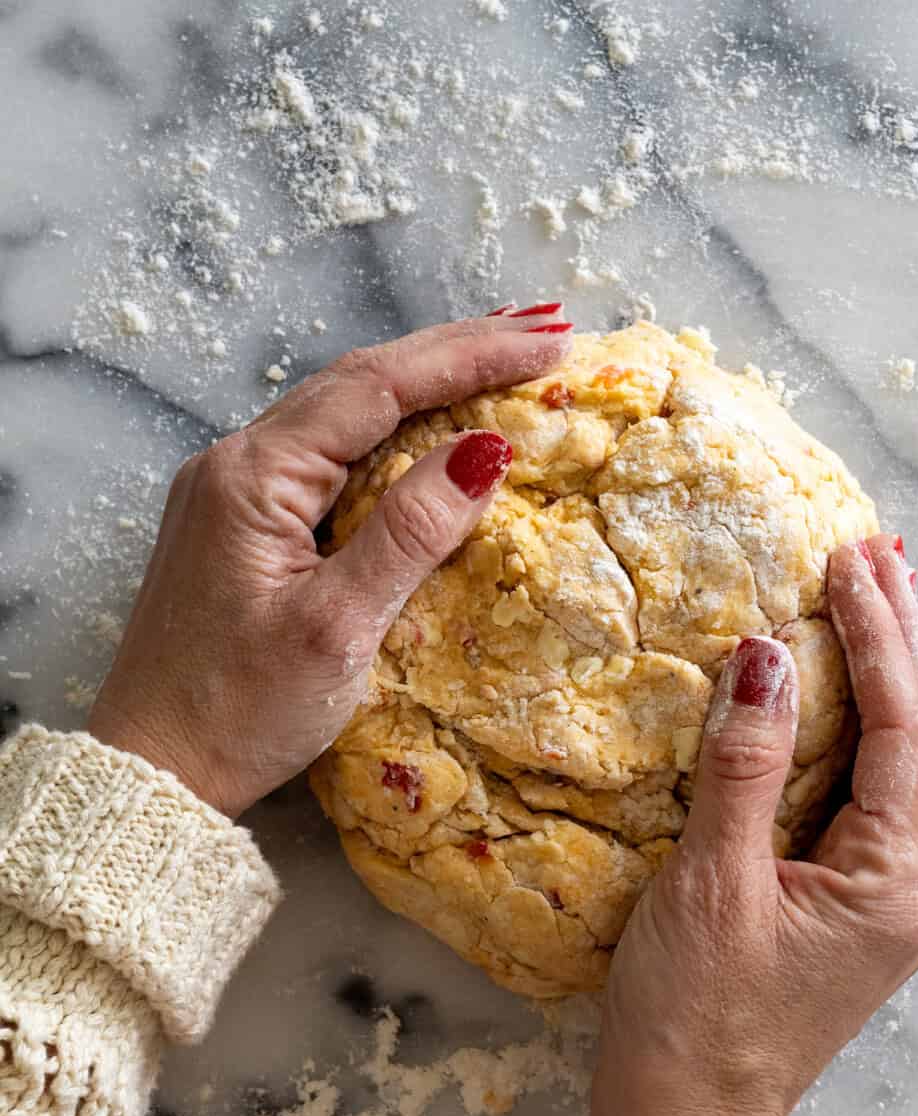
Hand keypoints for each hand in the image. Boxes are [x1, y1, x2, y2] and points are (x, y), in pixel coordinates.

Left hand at [89, 307, 573, 817]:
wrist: (155, 769)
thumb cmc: (238, 712)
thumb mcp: (337, 630)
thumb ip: (408, 536)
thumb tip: (484, 453)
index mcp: (253, 477)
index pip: (377, 388)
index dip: (467, 358)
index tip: (548, 344)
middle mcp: (235, 464)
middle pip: (358, 382)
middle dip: (453, 351)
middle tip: (544, 331)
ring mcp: (232, 492)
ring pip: (341, 412)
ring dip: (423, 382)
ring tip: (501, 359)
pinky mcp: (239, 525)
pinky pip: (325, 454)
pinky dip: (389, 431)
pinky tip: (428, 428)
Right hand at [590, 534, 917, 1115]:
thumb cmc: (691, 1024)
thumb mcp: (711, 886)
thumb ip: (745, 768)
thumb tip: (768, 656)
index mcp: (893, 883)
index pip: (906, 731)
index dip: (882, 639)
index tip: (851, 560)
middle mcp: (907, 889)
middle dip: (899, 642)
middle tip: (877, 552)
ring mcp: (879, 904)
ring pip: (894, 768)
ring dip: (880, 680)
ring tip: (867, 595)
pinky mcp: (842, 913)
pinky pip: (859, 800)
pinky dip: (847, 734)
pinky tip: (826, 695)